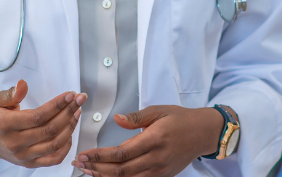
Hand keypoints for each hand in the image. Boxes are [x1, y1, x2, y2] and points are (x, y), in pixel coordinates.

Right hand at [0, 79, 87, 167]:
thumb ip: (11, 93)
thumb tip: (23, 84)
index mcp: (5, 125)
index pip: (37, 117)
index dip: (57, 105)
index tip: (71, 94)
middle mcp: (14, 144)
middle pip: (49, 130)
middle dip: (68, 112)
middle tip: (79, 99)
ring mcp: (23, 156)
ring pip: (54, 144)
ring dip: (70, 128)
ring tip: (76, 112)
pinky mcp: (29, 164)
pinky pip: (53, 159)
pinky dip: (65, 147)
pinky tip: (69, 132)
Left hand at [72, 105, 225, 176]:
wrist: (203, 133)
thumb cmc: (180, 119)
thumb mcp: (158, 111)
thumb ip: (136, 118)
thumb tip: (116, 119)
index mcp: (154, 139)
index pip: (121, 153)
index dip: (100, 156)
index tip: (84, 154)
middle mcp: (156, 158)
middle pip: (120, 171)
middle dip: (97, 169)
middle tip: (79, 165)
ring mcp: (159, 170)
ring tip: (88, 172)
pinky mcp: (162, 176)